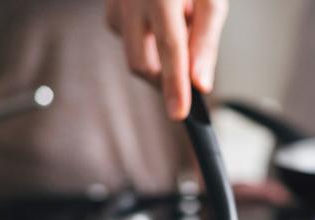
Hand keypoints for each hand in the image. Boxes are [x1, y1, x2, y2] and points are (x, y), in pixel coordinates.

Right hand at [106, 0, 227, 119]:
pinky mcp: (109, 6)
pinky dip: (146, 42)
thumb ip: (205, 41)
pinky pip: (125, 37)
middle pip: (142, 62)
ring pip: (133, 53)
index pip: (171, 48)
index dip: (175, 85)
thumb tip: (200, 84)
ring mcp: (116, 1)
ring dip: (158, 58)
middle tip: (188, 81)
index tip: (180, 114)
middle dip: (164, 80)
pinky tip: (161, 22)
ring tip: (180, 29)